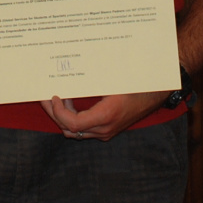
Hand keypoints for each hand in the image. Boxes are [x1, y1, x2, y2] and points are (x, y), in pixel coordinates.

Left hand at [40, 91, 168, 140]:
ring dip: (62, 117)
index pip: (72, 123)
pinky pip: (84, 130)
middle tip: (45, 97)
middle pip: (70, 130)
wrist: (156, 92)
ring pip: (75, 133)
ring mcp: (106, 132)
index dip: (58, 111)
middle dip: (54, 113)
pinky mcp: (107, 130)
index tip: (53, 96)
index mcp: (106, 116)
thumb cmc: (136, 82)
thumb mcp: (112, 79)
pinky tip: (71, 103)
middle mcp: (105, 128)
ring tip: (57, 99)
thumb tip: (68, 69)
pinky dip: (73, 119)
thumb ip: (91, 79)